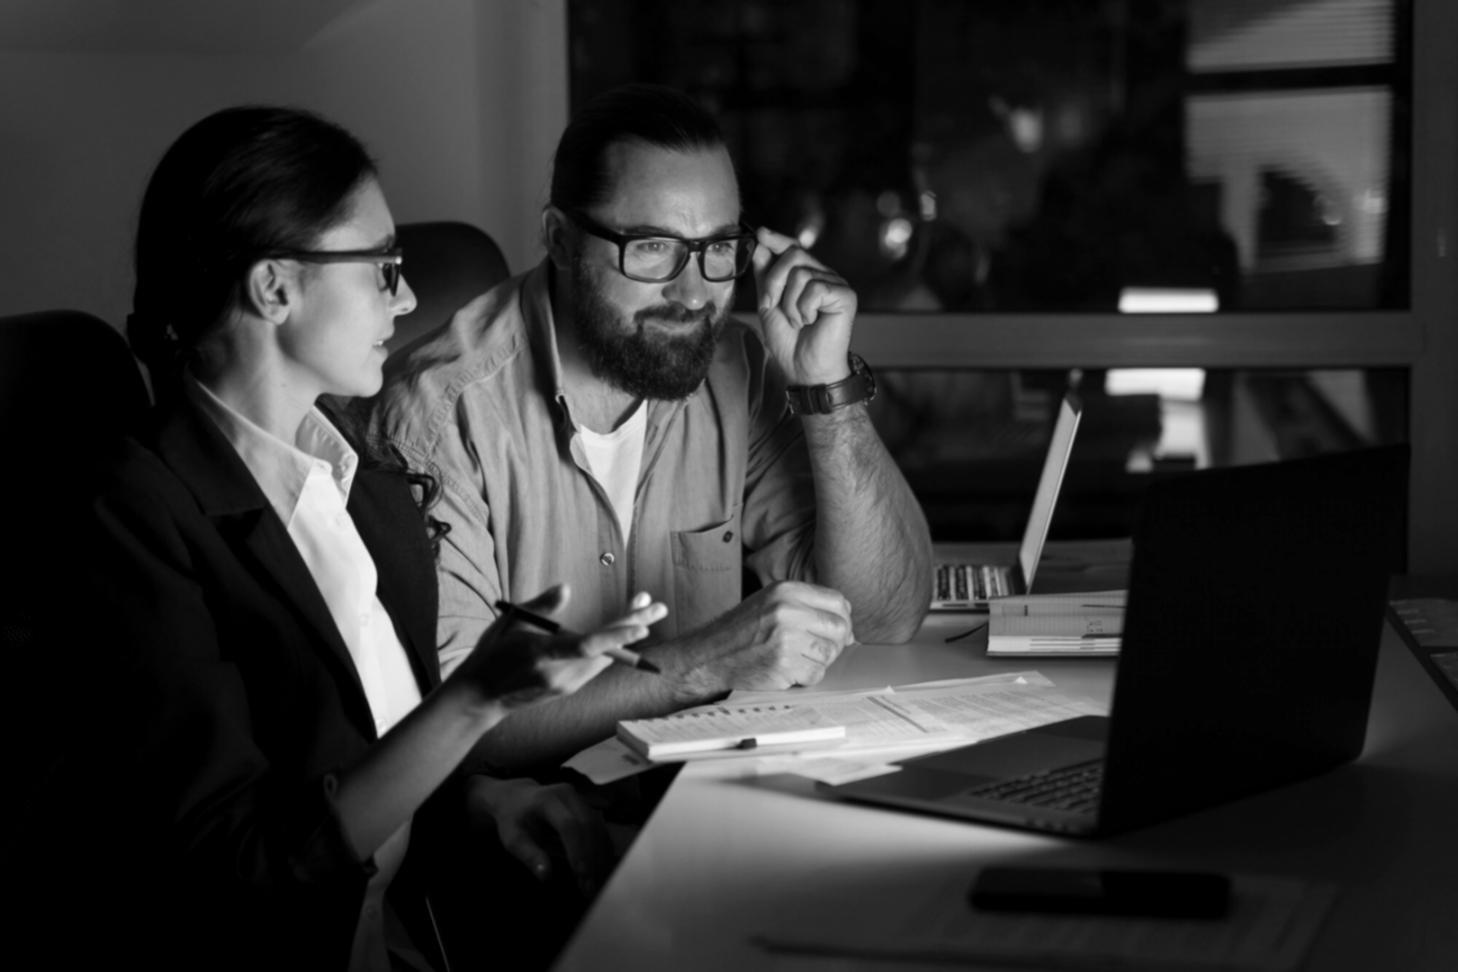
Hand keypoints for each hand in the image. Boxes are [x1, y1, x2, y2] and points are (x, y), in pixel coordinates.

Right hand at [452, 585, 666, 711]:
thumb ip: (540, 605)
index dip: (616, 635)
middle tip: (659, 607)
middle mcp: (559, 674)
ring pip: (605, 656)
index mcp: (542, 655)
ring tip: (645, 605)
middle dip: (634, 625)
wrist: (480, 698)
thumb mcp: (510, 622)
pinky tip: (625, 626)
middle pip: (606, 650)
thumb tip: (566, 588)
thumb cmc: (492, 653)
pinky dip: (612, 643)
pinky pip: (596, 662)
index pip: (587, 646)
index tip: (642, 625)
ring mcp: (566, 684)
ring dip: (626, 631)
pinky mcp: (570, 688)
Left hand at [464, 775, 612, 896]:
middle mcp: (567, 795)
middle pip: (587, 825)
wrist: (517, 798)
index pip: (568, 825)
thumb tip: (546, 876)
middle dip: (591, 858)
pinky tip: (600, 871)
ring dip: (600, 857)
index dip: (577, 850)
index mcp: (546, 799)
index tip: (581, 875)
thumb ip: (529, 855)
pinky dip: (602, 851)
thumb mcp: (513, 838)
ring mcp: (580, 799)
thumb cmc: (513, 820)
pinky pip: (600, 830)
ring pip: (598, 828)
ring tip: (595, 883)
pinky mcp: (587, 808)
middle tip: (589, 887)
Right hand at [682, 581, 853, 696]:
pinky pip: (816, 673)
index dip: (842, 618)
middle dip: (836, 642)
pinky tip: (789, 670)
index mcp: (786, 591)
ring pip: (830, 653)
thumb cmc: (742, 630)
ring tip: (798, 658)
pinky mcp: (784, 665)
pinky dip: (807, 676)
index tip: (836, 630)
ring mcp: (786, 639)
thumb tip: (846, 626)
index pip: (838, 601)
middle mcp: (788, 611)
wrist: (711, 655)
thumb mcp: (770, 601)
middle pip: (839, 627)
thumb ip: (806, 606)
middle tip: (819, 648)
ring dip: (820, 660)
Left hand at [752, 227, 858, 385]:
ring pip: (801, 273)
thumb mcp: (769, 305)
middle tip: (772, 305)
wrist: (804, 368)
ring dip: (789, 303)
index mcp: (807, 276)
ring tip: (798, 321)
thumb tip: (760, 245)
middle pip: (794, 254)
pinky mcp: (846, 295)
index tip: (760, 234)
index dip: (777, 239)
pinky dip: (804, 309)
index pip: (793, 248)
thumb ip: (765, 277)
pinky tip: (811, 322)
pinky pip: (815, 288)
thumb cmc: (789, 341)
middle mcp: (824, 276)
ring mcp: (836, 284)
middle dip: (774, 280)